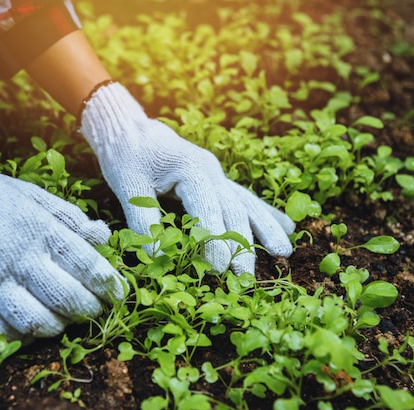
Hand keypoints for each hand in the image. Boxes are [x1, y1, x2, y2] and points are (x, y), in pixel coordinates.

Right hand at [0, 151, 126, 344]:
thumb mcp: (32, 196)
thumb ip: (69, 218)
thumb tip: (103, 235)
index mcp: (39, 230)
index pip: (86, 264)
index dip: (108, 283)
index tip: (119, 294)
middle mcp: (17, 258)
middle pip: (65, 296)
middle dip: (88, 309)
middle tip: (96, 311)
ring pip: (33, 320)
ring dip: (55, 326)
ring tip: (62, 322)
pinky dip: (12, 337)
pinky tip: (23, 330)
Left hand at [80, 82, 294, 274]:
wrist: (130, 128)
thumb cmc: (126, 155)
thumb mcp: (128, 184)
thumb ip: (143, 219)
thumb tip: (156, 256)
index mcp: (190, 168)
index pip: (208, 207)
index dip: (214, 238)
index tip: (216, 269)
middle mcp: (210, 170)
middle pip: (234, 208)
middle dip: (242, 244)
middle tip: (246, 277)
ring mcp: (217, 174)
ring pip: (247, 202)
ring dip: (265, 228)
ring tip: (284, 252)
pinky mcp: (216, 180)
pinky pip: (244, 198)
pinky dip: (264, 213)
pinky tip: (286, 226)